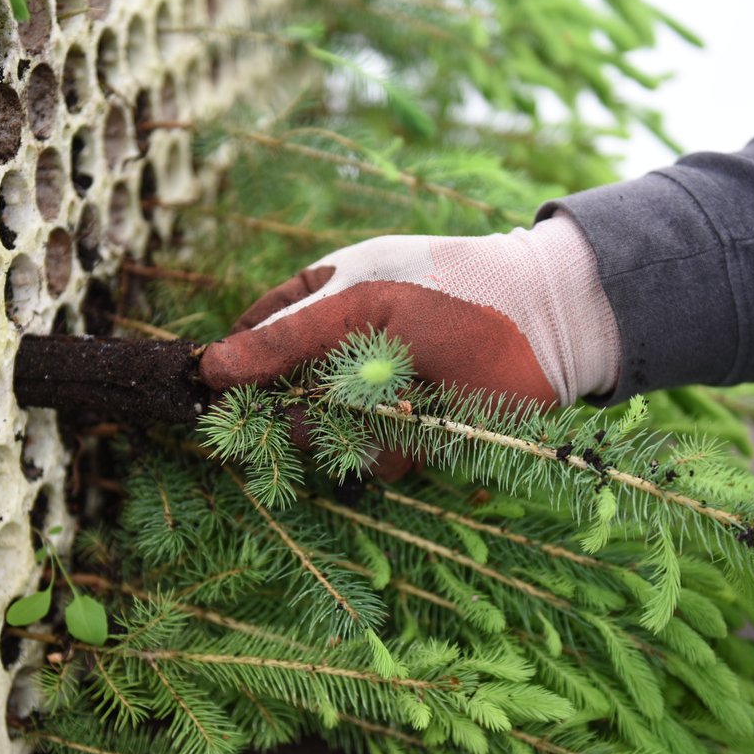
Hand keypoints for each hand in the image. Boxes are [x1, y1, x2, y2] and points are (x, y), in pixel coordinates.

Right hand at [200, 211, 620, 407]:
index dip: (236, 365)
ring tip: (395, 396)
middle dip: (290, 408)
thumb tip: (210, 368)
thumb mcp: (362, 302)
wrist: (544, 324)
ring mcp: (374, 399)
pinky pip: (374, 462)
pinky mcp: (410, 438)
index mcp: (324, 301)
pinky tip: (424, 417)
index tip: (217, 391)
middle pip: (280, 399)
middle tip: (324, 397)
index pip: (256, 337)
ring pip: (323, 437)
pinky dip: (393, 446)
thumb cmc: (449, 292)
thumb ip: (287, 338)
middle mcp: (342, 354)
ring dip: (347, 428)